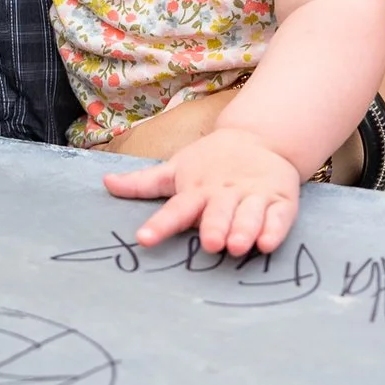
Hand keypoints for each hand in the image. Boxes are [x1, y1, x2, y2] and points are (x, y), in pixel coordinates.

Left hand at [102, 125, 302, 256]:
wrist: (260, 139)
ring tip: (237, 246)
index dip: (160, 224)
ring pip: (248, 215)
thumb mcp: (176, 170)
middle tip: (211, 242)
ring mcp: (253, 197)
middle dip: (214, 226)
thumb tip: (105, 182)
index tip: (144, 238)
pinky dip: (274, 229)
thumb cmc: (211, 164)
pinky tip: (267, 243)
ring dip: (243, 229)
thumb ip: (143, 183)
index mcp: (196, 190)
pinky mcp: (280, 201)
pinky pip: (279, 217)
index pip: (175, 209)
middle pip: (217, 213)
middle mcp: (224, 195)